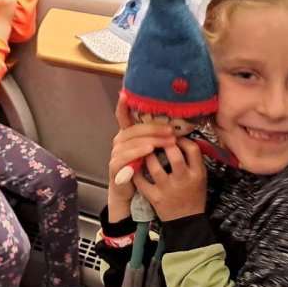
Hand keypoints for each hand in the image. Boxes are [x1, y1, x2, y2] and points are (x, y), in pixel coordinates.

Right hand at [108, 94, 175, 214]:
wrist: (130, 192)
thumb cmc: (142, 169)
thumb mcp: (149, 150)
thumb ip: (154, 137)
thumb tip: (172, 124)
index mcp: (127, 134)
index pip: (123, 116)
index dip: (123, 105)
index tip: (125, 93)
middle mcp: (119, 141)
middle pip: (134, 128)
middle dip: (154, 128)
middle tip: (171, 130)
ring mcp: (115, 153)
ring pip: (131, 141)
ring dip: (150, 139)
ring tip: (166, 140)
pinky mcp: (115, 166)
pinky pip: (126, 156)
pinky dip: (138, 152)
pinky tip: (149, 150)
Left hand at [132, 138, 206, 221]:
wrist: (186, 222)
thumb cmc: (193, 196)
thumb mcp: (200, 177)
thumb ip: (193, 160)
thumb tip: (181, 138)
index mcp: (197, 173)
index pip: (192, 149)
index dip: (182, 139)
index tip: (174, 137)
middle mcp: (183, 180)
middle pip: (174, 155)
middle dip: (164, 143)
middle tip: (157, 140)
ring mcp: (167, 189)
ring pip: (154, 166)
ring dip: (148, 155)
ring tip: (145, 150)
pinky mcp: (155, 197)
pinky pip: (141, 181)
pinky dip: (136, 171)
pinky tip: (135, 164)